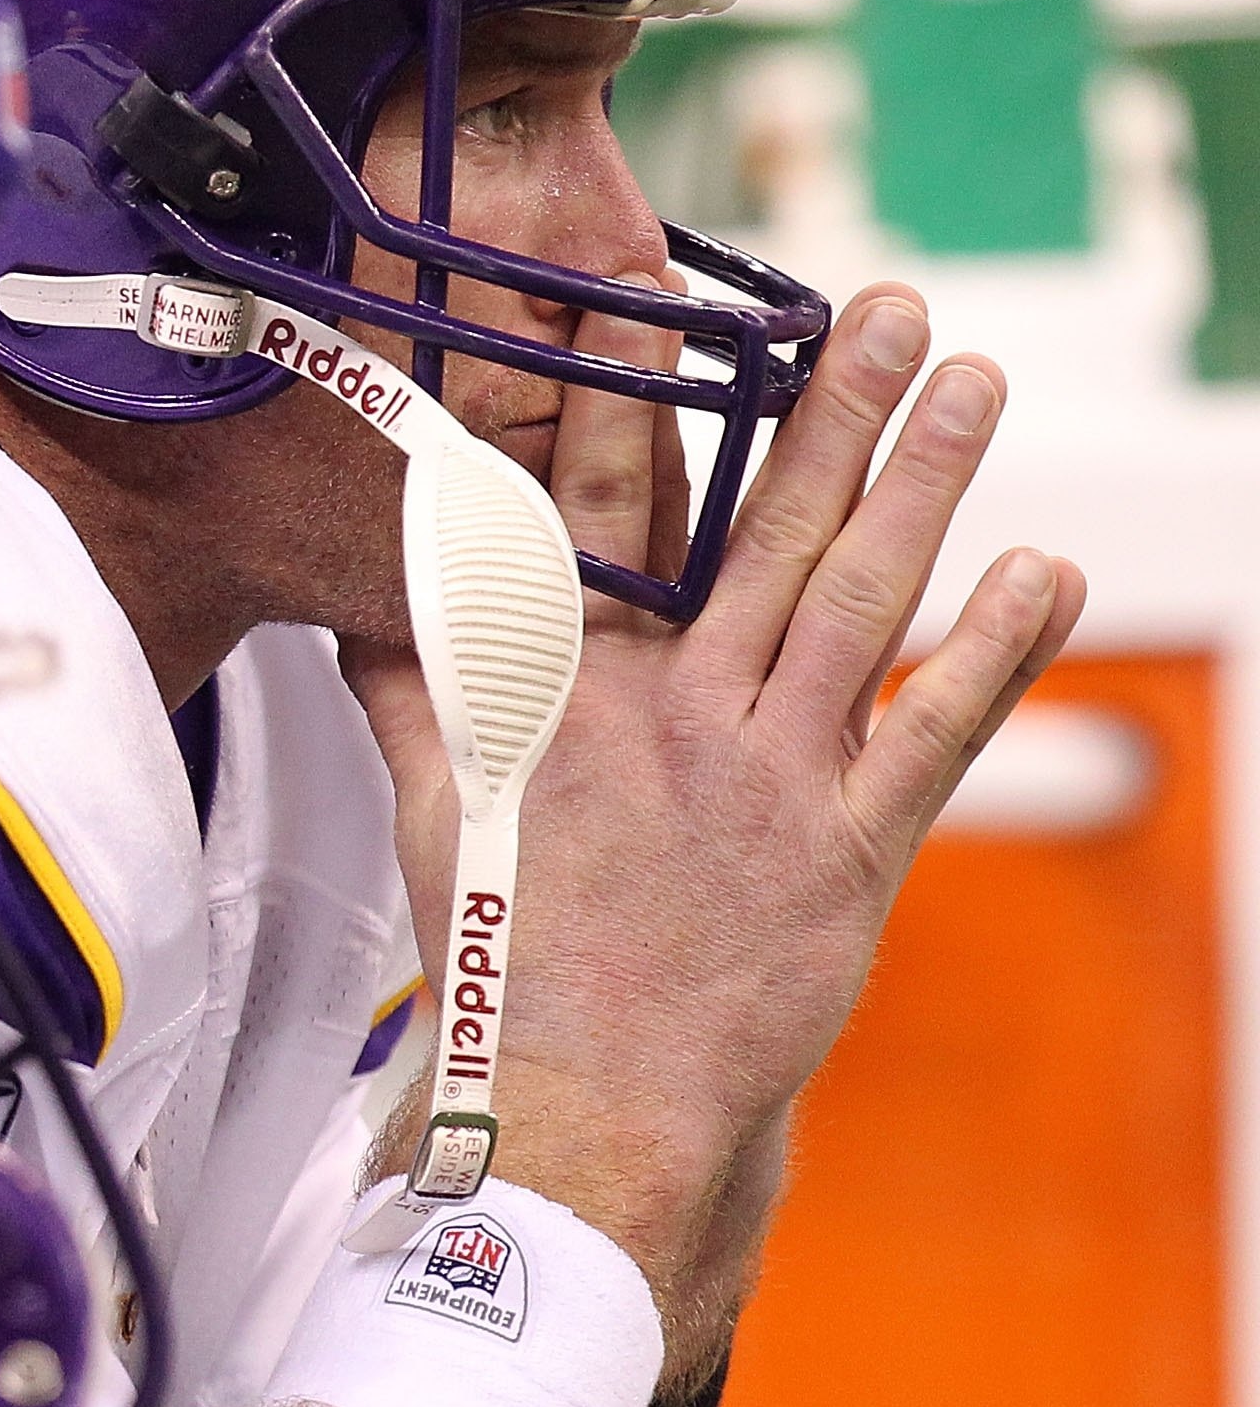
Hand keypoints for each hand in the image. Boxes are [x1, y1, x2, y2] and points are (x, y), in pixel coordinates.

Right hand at [348, 284, 1083, 1386]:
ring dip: (923, 483)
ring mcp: (770, 776)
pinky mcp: (849, 849)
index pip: (603, 510)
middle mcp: (679, 713)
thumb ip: (411, 692)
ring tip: (975, 385)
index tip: (668, 297)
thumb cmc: (506, 960)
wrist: (584, 1109)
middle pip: (763, 528)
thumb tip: (362, 611)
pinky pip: (934, 732)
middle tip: (890, 308)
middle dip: (831, 408)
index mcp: (572, 691)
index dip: (632, 394)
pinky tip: (1045, 571)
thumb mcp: (435, 809)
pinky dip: (994, 652)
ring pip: (857, 599)